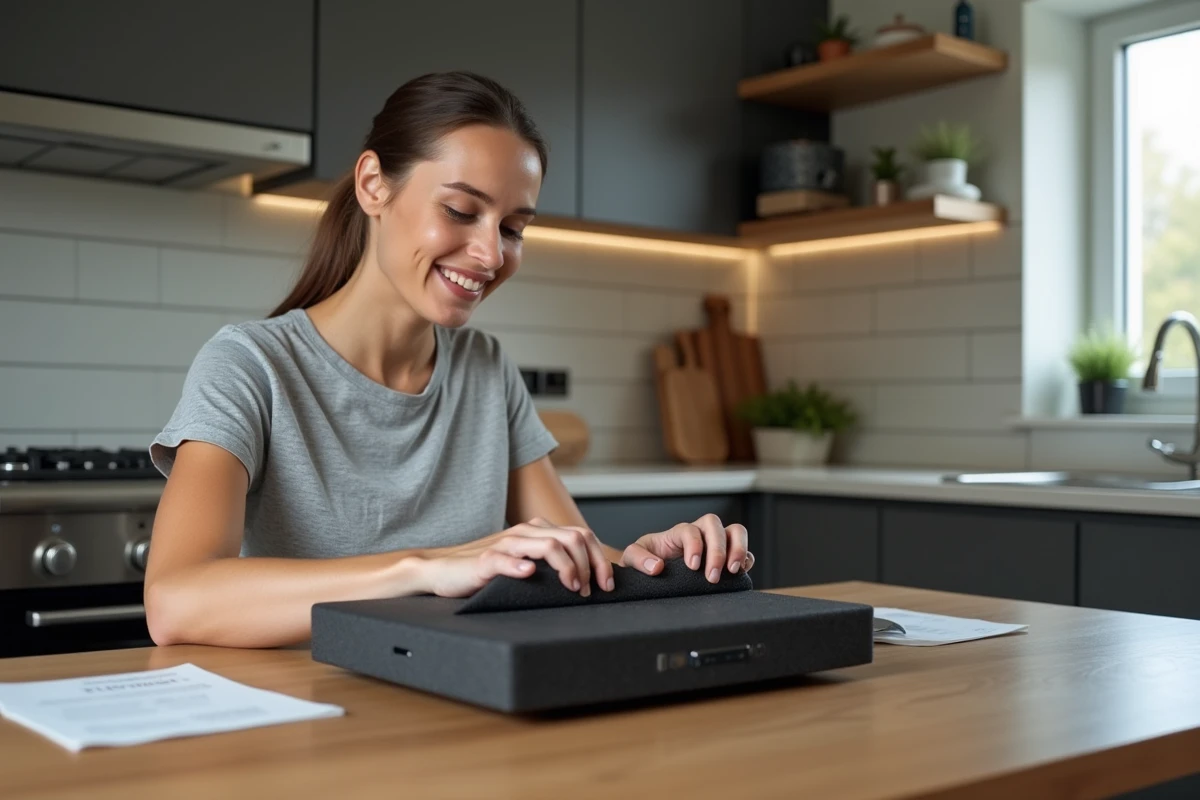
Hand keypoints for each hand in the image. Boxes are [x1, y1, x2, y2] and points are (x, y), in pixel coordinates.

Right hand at [415, 518, 614, 598]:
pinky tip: (530, 574)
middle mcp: (526, 532)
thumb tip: (587, 579)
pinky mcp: (486, 560)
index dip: (599, 559)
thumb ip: (550, 563)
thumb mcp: (525, 563)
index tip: (607, 584)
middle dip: (590, 564)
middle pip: (573, 537)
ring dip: (567, 567)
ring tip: (572, 588)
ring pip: (548, 545)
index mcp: (538, 531)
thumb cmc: (487, 571)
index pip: (581, 535)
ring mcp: (506, 544)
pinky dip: (521, 566)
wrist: (443, 570)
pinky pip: (506, 559)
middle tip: (591, 591)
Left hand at [621, 514, 752, 582]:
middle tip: (712, 576)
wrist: (653, 573)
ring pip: (735, 531)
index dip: (694, 544)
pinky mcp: (727, 557)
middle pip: (714, 525)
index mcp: (677, 533)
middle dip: (717, 550)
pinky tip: (741, 572)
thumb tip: (656, 567)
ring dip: (738, 548)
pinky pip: (744, 551)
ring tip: (733, 570)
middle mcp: (699, 533)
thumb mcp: (632, 558)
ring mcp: (715, 543)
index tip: (692, 566)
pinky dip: (747, 559)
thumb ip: (638, 558)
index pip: (689, 529)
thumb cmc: (644, 562)